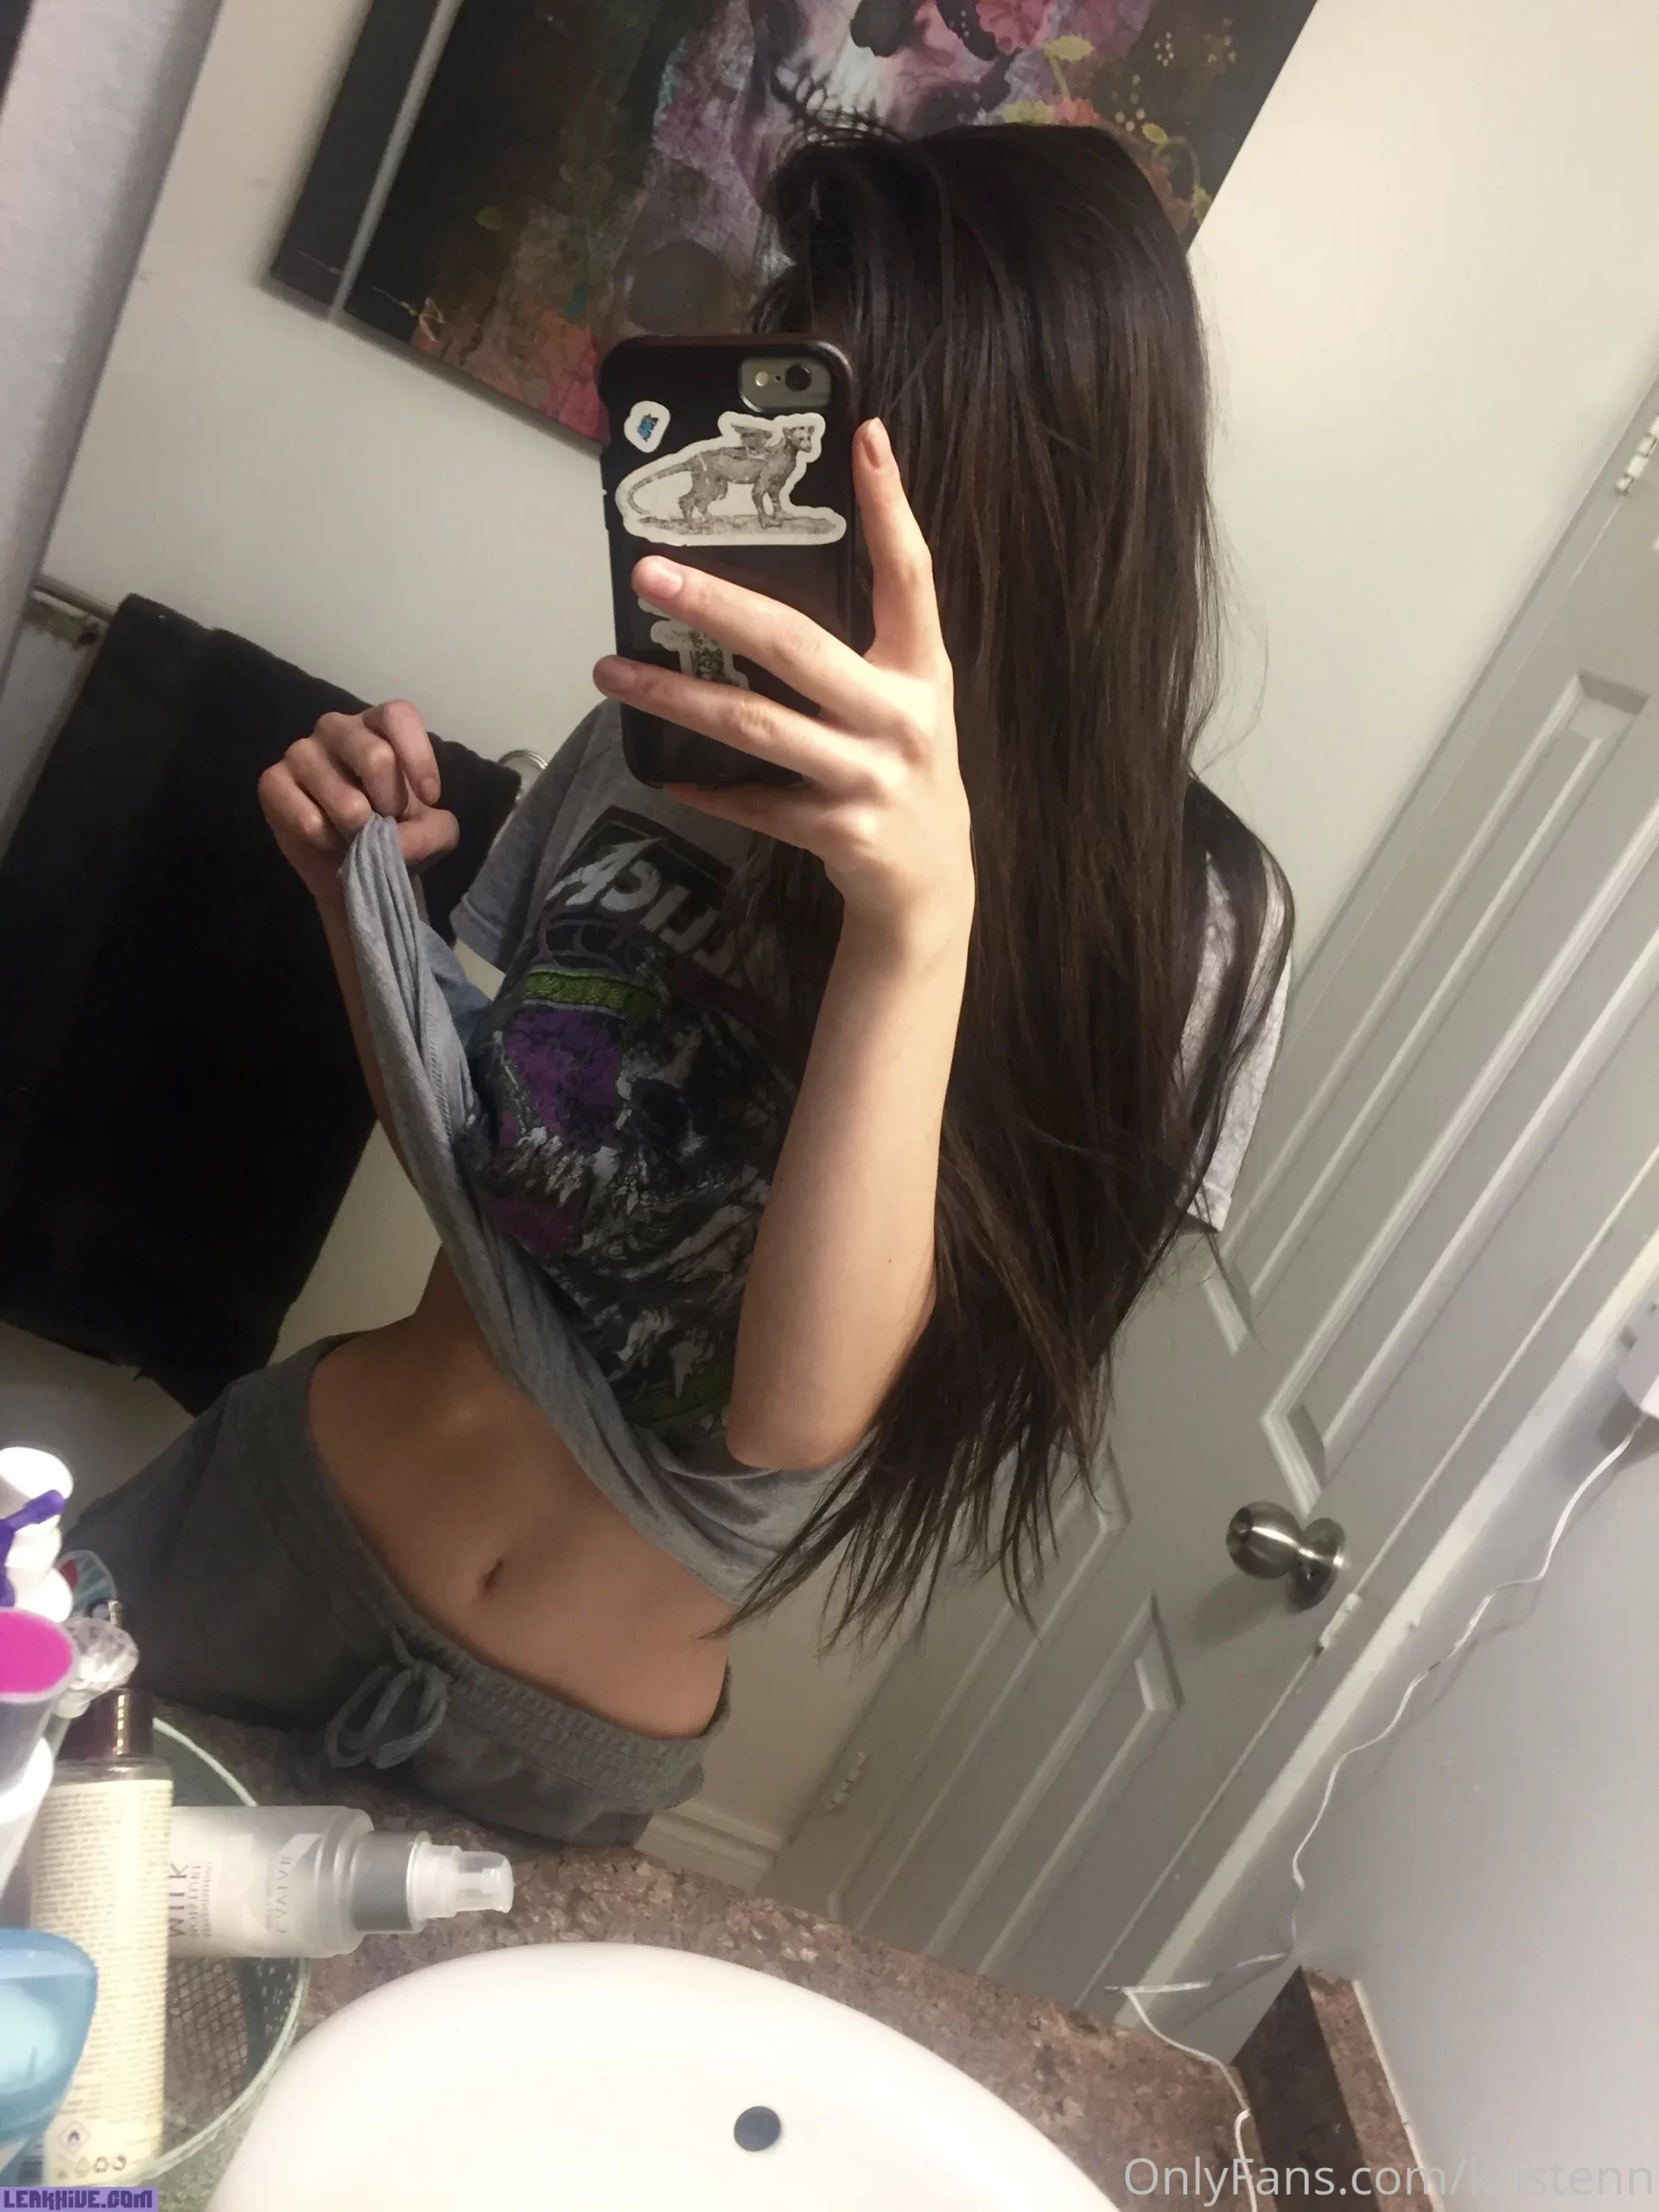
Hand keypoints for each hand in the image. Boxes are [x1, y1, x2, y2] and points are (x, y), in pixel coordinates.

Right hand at [258, 699, 457, 905]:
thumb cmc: (395, 832)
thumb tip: (397, 840)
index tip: (430, 798)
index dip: (418, 757)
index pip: (398, 715)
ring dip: (361, 831)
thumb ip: (435, 831)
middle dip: (391, 803)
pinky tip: (329, 841)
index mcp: (377, 726)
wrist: (354, 867)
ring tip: (358, 835)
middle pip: (376, 757)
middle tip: (388, 821)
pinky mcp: (272, 782)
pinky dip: (329, 842)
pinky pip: (309, 821)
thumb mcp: (434, 833)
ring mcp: (300, 752)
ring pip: (345, 800)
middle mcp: (336, 728)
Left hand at [592, 418, 972, 960]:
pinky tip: (661, 768)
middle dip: (718, 605)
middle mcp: (900, 717)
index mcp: (922, 668)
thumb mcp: (904, 695)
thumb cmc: (900, 766)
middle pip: (798, 647)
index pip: (909, 574)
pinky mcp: (838, 832)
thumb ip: (861, 639)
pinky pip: (753, 803)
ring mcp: (869, 778)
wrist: (929, 883)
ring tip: (612, 671)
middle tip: (651, 574)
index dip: (889, 506)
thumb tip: (764, 570)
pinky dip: (704, 785)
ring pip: (757, 727)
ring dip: (677, 697)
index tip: (862, 437)